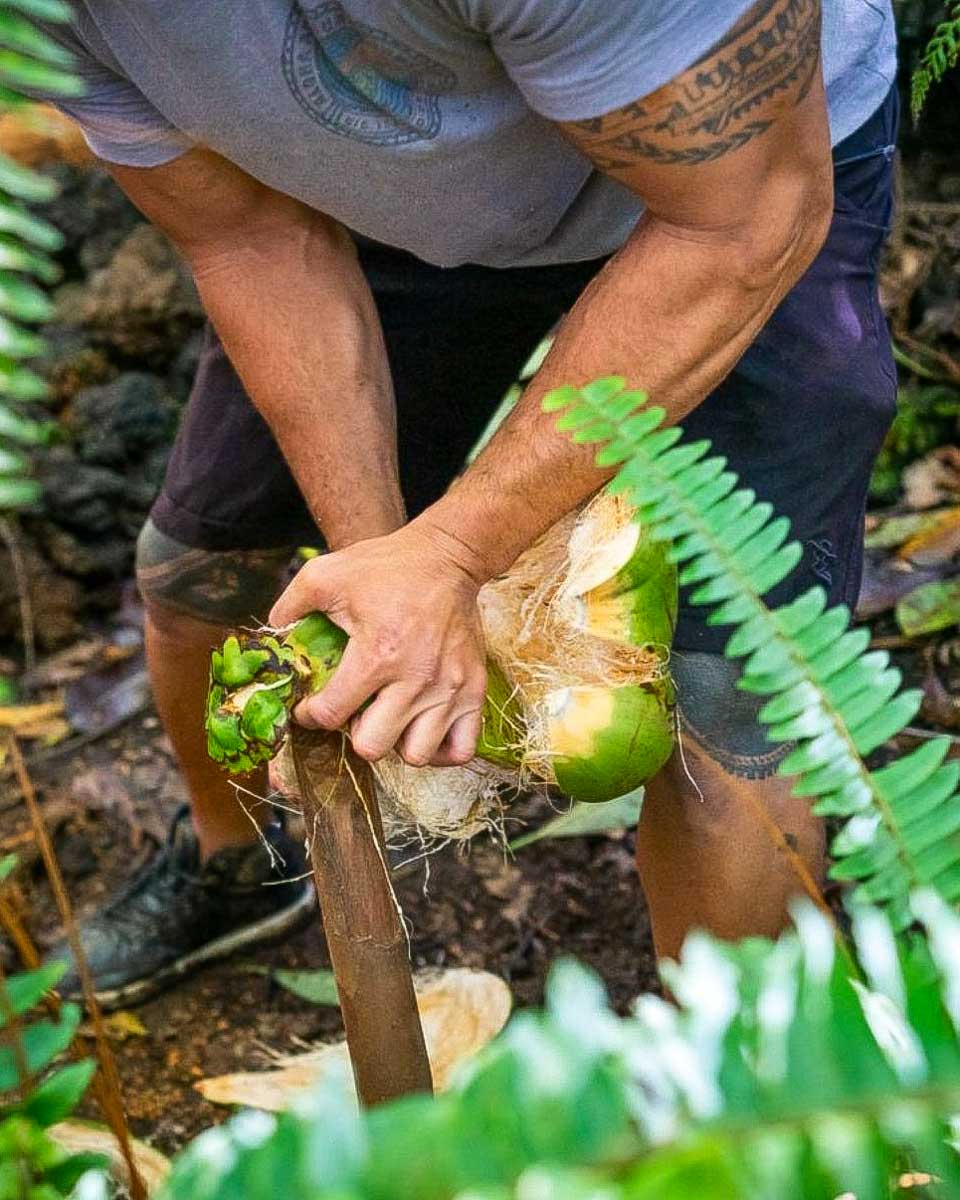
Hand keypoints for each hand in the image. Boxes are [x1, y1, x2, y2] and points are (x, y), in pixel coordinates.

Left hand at [268, 522, 488, 766]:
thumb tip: (272, 637)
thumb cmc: (387, 567)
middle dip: (353, 733)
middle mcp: (415, 679)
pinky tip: (422, 729)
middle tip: (353, 710)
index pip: (331, 715)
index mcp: (377, 655)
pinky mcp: (475, 690)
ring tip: (388, 718)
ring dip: (395, 742)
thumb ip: (289, 606)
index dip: (310, 714)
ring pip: (415, 755)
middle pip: (372, 747)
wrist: (447, 557)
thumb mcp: (325, 574)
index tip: (310, 704)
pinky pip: (460, 749)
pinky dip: (440, 750)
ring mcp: (449, 689)